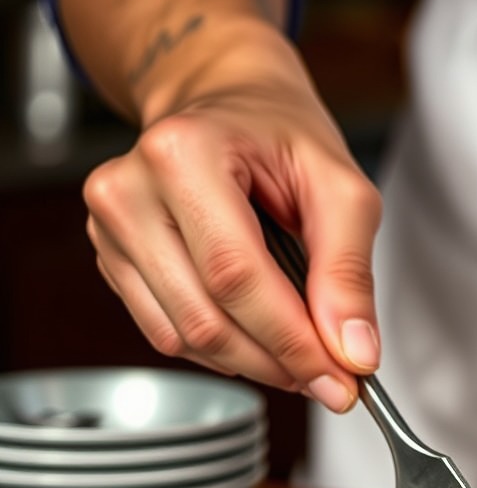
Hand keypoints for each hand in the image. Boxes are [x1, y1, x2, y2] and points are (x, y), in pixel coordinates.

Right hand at [82, 23, 380, 411]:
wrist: (232, 108)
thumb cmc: (283, 139)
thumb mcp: (342, 191)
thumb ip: (349, 272)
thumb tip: (353, 352)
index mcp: (183, 154)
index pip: (236, 276)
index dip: (293, 341)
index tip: (342, 379)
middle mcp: (129, 190)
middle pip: (206, 316)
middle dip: (279, 362)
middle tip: (332, 380)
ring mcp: (112, 228)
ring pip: (183, 337)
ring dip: (253, 364)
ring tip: (302, 357)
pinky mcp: (114, 260)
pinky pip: (167, 334)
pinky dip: (223, 352)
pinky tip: (260, 338)